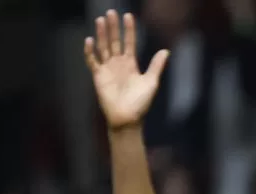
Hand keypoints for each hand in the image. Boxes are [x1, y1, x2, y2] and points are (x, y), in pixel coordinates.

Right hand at [84, 11, 166, 130]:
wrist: (127, 118)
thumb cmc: (140, 103)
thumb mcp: (151, 82)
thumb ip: (156, 66)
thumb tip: (166, 51)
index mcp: (131, 64)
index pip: (129, 42)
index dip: (129, 30)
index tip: (128, 16)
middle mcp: (118, 64)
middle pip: (114, 41)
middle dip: (113, 27)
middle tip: (111, 12)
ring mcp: (107, 69)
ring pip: (103, 47)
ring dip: (101, 34)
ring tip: (101, 20)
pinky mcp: (98, 76)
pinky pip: (92, 61)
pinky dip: (89, 51)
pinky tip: (90, 40)